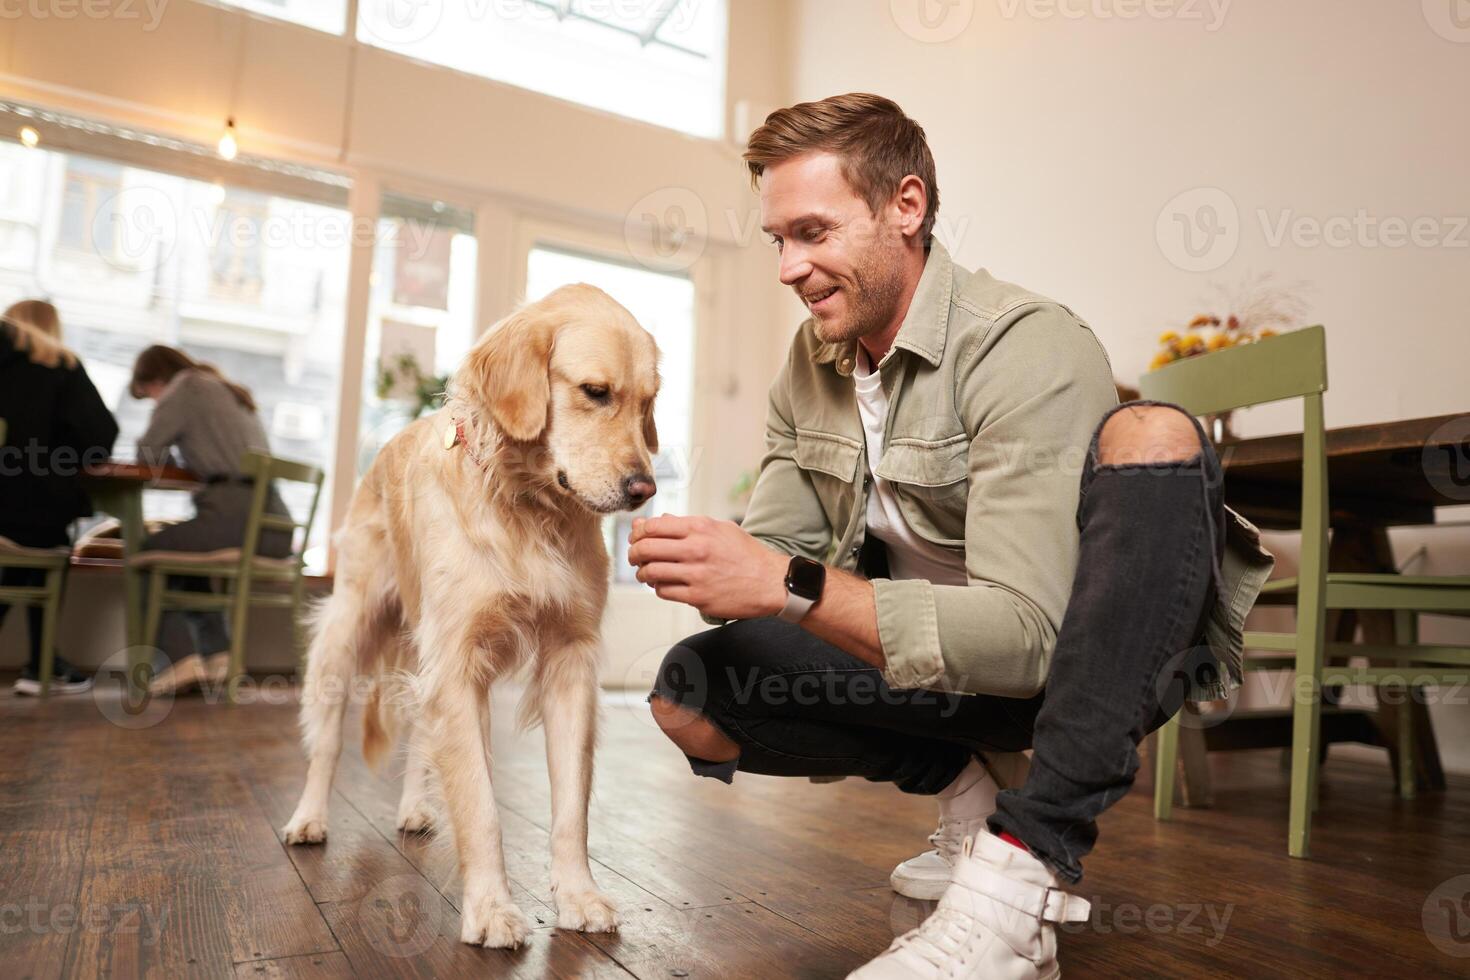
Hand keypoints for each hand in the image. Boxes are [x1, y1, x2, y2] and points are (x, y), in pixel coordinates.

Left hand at [627, 515, 789, 620]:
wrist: (770, 582)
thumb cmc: (745, 554)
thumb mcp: (720, 529)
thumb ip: (686, 524)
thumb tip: (654, 521)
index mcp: (701, 528)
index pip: (653, 526)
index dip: (638, 532)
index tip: (637, 538)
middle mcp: (696, 549)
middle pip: (646, 549)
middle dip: (634, 553)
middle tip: (634, 557)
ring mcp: (696, 575)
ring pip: (651, 572)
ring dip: (642, 573)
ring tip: (646, 573)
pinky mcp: (698, 597)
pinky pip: (664, 591)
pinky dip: (658, 588)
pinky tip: (664, 584)